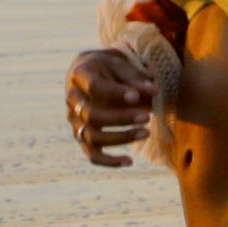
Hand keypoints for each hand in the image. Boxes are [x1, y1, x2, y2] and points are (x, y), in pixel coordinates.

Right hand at [64, 44, 159, 165]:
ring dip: (120, 138)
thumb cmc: (108, 68)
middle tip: (147, 116)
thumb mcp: (120, 65)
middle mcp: (72, 99)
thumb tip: (155, 92)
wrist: (90, 74)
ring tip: (146, 133)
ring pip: (92, 137)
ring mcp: (75, 120)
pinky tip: (130, 161)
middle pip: (91, 115)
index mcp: (80, 75)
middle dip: (121, 119)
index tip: (136, 96)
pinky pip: (92, 154)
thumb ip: (135, 79)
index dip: (116, 93)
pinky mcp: (81, 135)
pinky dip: (109, 161)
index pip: (94, 87)